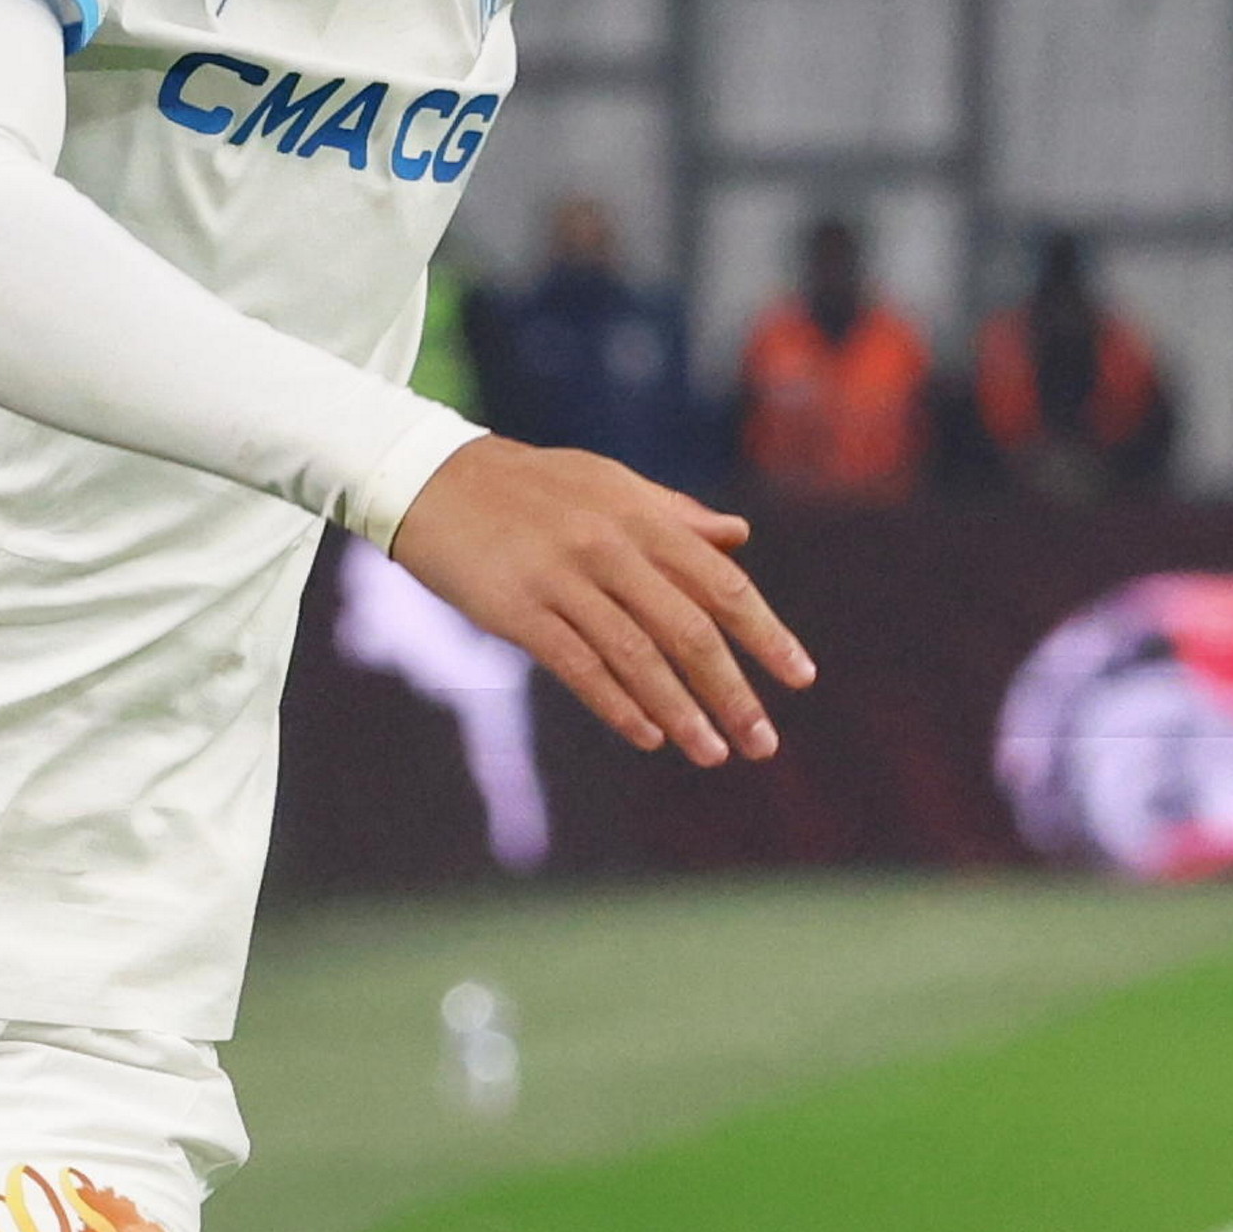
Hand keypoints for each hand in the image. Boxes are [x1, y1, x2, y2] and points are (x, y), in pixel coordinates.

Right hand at [383, 438, 812, 765]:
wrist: (432, 478)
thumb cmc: (531, 487)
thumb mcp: (609, 485)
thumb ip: (674, 517)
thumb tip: (739, 538)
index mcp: (642, 516)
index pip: (722, 585)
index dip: (766, 634)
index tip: (800, 678)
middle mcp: (610, 547)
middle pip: (689, 631)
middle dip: (732, 692)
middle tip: (762, 742)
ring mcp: (563, 579)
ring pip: (638, 658)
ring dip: (682, 712)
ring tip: (713, 753)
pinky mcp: (518, 611)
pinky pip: (580, 667)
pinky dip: (619, 705)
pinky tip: (650, 736)